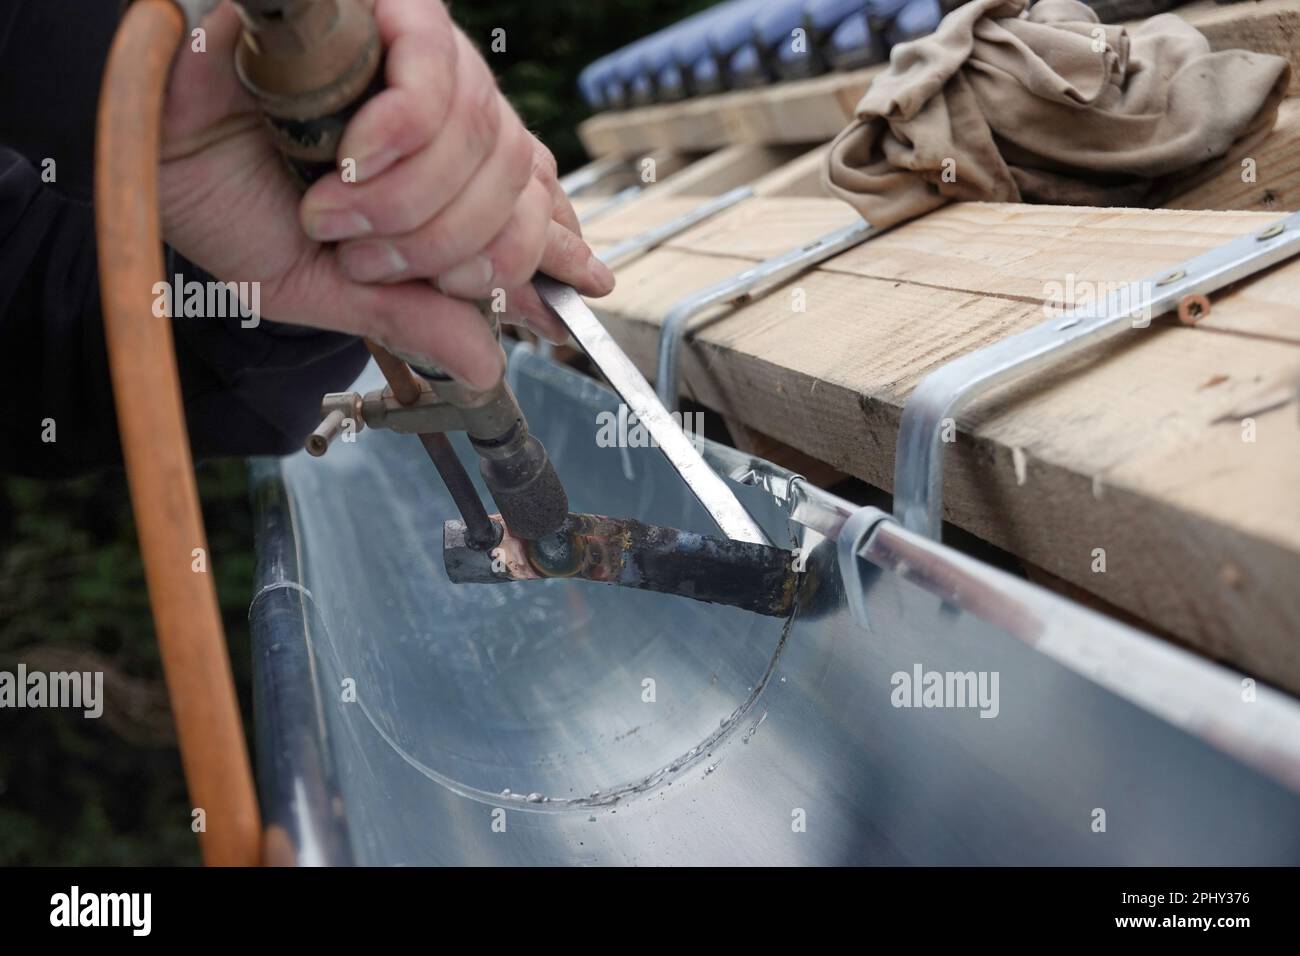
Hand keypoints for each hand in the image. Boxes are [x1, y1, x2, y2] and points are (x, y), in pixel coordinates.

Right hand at [157, 0, 612, 389]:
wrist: (139, 143)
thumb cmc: (225, 202)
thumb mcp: (323, 286)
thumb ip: (409, 317)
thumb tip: (489, 365)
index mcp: (439, 169)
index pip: (532, 200)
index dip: (556, 246)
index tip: (577, 290)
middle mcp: (442, 107)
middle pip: (516, 179)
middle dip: (448, 246)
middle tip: (368, 260)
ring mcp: (415, 55)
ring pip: (483, 132)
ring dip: (410, 201)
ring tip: (334, 214)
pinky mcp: (380, 9)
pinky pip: (435, 68)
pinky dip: (403, 132)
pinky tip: (355, 159)